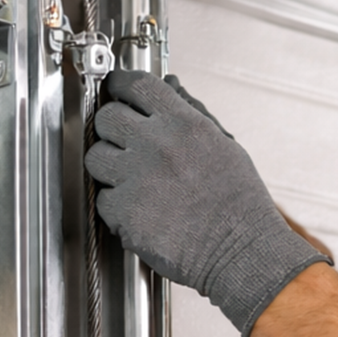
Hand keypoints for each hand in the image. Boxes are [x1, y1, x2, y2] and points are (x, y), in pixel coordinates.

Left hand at [85, 71, 329, 336]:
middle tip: (123, 142)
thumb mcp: (223, 144)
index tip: (116, 91)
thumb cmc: (239, 203)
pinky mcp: (124, 212)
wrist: (242, 251)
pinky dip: (116, 206)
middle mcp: (156, 145)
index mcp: (183, 123)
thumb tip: (170, 86)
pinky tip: (140, 210)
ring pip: (95, 157)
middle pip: (106, 118)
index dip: (120, 85)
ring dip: (108, 167)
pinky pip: (103, 198)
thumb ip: (191, 112)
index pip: (136, 85)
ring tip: (132, 181)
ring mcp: (136, 178)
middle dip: (112, 129)